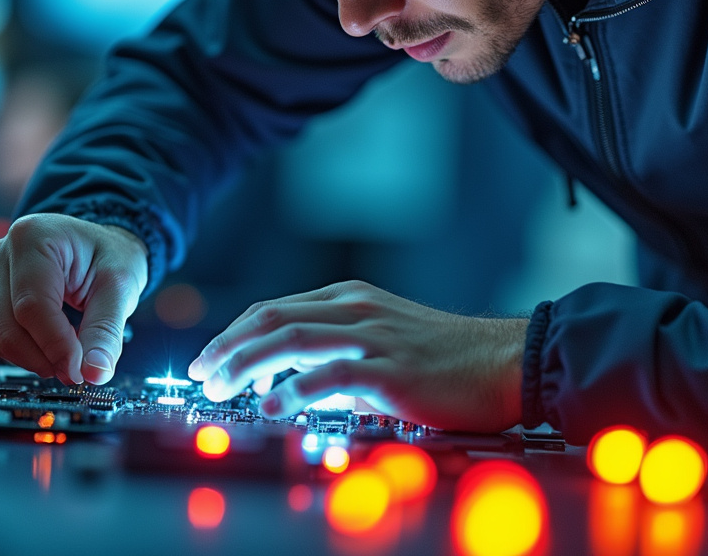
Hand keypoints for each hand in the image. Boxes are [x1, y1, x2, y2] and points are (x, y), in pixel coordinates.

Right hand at [0, 213, 147, 384]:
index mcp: (34, 237)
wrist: (96, 248)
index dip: (55, 346)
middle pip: (10, 327)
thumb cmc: (109, 256)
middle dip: (45, 358)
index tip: (79, 370)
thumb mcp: (121, 287)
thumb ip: (106, 331)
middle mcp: (1, 252)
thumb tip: (96, 373)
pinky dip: (18, 353)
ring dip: (32, 359)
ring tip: (66, 356)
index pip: (32, 306)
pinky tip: (45, 347)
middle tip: (77, 370)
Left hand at [186, 280, 527, 431]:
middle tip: (200, 375)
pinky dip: (293, 391)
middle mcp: (357, 311)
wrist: (506, 360)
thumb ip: (337, 353)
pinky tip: (272, 407)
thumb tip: (292, 379)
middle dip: (227, 347)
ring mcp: (374, 338)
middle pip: (272, 318)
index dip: (233, 334)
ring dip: (246, 363)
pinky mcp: (392, 371)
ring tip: (221, 389)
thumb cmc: (448, 357)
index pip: (275, 309)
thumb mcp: (384, 340)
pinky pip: (330, 376)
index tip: (207, 359)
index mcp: (352, 300)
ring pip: (291, 339)